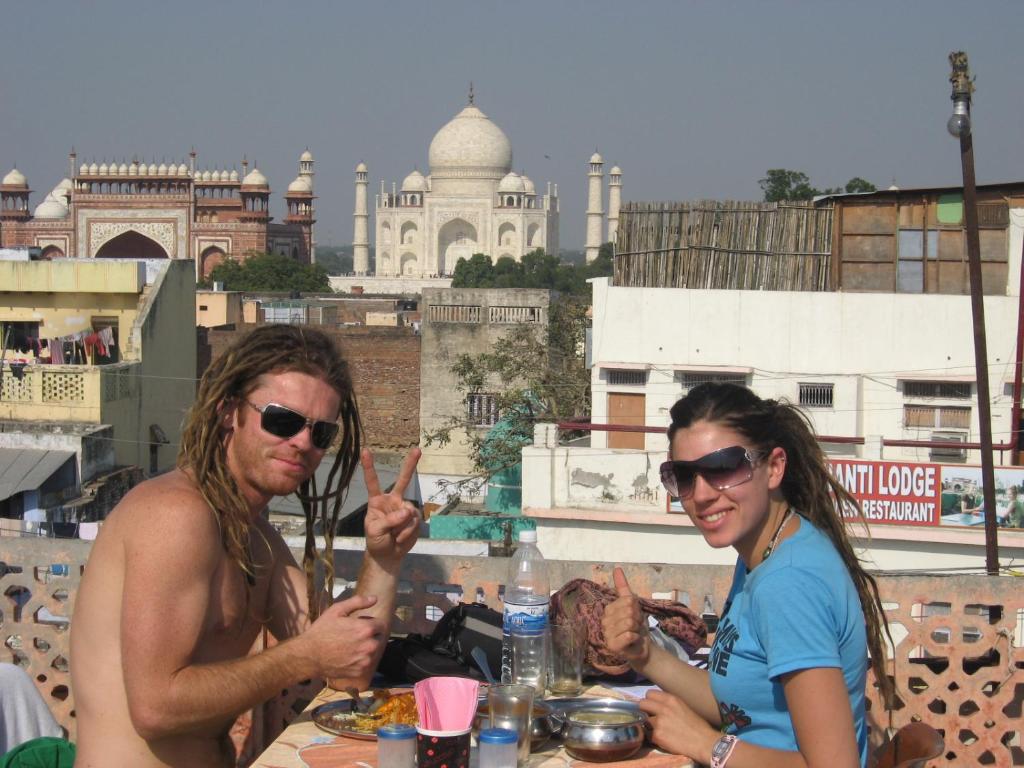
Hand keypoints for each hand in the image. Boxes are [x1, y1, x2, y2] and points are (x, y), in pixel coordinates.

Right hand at [304, 594, 386, 680]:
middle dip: (370, 635)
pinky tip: (347, 656)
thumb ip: (358, 602)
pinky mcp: (360, 672)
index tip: (360, 624)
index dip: (371, 623)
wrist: (308, 655)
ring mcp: (365, 661)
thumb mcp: (337, 610)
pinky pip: (366, 663)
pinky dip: (360, 659)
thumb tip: (375, 598)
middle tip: (353, 635)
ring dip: (366, 647)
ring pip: (373, 651)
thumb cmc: (322, 630)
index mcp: (366, 629)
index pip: (381, 624)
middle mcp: (370, 646)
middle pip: (378, 638)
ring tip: (350, 646)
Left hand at [363, 447, 421, 566]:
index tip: (365, 451)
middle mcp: (393, 500)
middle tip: (417, 449)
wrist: (388, 555)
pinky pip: (414, 523)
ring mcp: (405, 508)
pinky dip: (408, 533)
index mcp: (377, 501)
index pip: (373, 482)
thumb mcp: (375, 530)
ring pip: (409, 512)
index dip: (369, 467)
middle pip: (403, 480)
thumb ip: (389, 520)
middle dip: (411, 464)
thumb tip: (407, 511)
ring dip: (401, 528)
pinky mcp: (415, 518)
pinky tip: (401, 538)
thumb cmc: (376, 540)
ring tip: (393, 537)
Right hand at [601, 567, 650, 666]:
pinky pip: (628, 635)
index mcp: (608, 610)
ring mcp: (607, 634)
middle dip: (637, 619)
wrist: (642, 647)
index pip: (627, 600)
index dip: (636, 608)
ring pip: (629, 623)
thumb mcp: (632, 605)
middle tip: (635, 626)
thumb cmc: (636, 626)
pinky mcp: (612, 646)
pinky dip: (635, 637)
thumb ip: (623, 587)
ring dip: (637, 629)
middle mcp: (604, 621)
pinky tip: (632, 641)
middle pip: (628, 611)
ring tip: (634, 633)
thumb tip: (617, 568)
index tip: (635, 616)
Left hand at [639, 689, 719, 759]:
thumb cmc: (697, 725)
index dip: (650, 701)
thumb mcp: (683, 706)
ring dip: (650, 726)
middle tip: (652, 718)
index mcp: (670, 699)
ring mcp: (658, 722)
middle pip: (642, 704)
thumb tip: (656, 704)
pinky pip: (649, 735)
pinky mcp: (657, 735)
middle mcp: (663, 708)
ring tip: (660, 731)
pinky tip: (664, 739)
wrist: (704, 742)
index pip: (649, 694)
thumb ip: (668, 704)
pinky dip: (654, 738)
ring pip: (645, 721)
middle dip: (645, 711)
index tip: (653, 707)